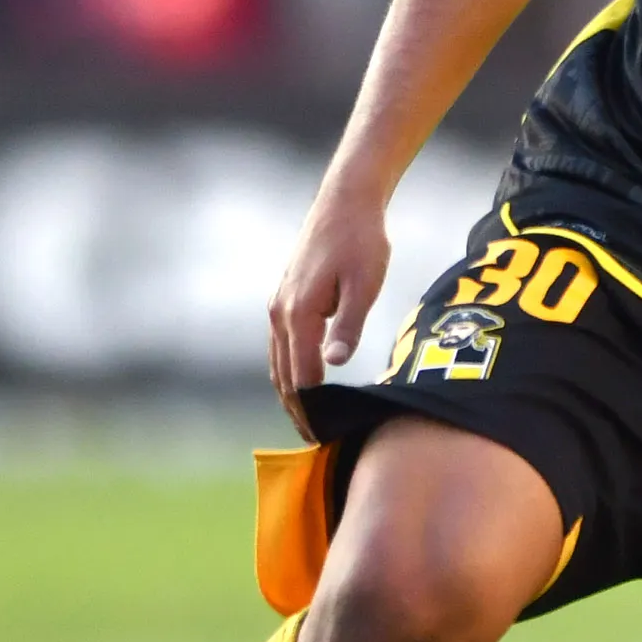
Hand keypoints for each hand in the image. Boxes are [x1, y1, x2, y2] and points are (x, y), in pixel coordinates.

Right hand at [269, 185, 392, 423]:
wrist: (345, 202)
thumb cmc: (362, 241)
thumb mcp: (364, 285)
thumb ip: (348, 326)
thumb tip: (332, 364)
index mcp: (299, 313)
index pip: (302, 376)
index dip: (311, 409)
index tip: (322, 436)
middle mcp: (280, 312)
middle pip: (284, 375)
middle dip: (297, 409)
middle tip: (314, 440)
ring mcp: (278, 305)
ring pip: (278, 362)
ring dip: (290, 392)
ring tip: (307, 419)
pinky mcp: (284, 298)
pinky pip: (280, 345)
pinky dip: (288, 370)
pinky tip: (302, 383)